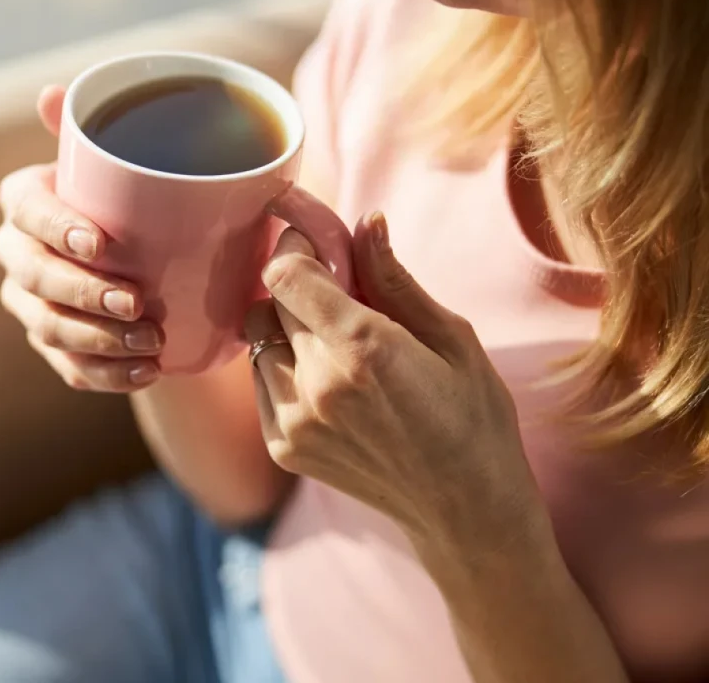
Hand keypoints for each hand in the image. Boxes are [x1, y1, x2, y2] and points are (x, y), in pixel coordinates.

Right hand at [0, 85, 163, 392]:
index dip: (56, 228)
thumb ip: (98, 128)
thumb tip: (52, 94)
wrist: (156, 257)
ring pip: (47, 328)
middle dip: (82, 295)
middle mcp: (16, 252)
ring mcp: (30, 303)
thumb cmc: (137, 197)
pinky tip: (146, 370)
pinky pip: (69, 366)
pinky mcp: (53, 346)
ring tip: (151, 343)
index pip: (26, 211)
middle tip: (137, 304)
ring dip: (99, 340)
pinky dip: (107, 374)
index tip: (101, 243)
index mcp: (25, 200)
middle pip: (34, 277)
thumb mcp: (128, 160)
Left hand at [246, 203, 549, 562]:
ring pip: (258, 342)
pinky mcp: (283, 446)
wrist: (465, 507)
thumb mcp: (451, 338)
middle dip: (298, 286)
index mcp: (362, 348)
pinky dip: (283, 367)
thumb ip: (394, 280)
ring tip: (334, 341)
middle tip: (335, 290)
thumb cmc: (472, 416)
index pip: (287, 274)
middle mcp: (317, 384)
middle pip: (269, 304)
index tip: (316, 243)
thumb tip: (364, 223)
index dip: (296, 249)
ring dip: (287, 328)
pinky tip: (326, 379)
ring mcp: (295, 420)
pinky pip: (260, 382)